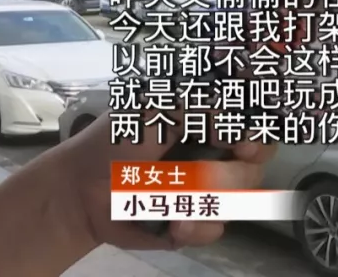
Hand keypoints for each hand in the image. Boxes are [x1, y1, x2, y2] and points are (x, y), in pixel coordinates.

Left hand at [45, 110, 275, 250]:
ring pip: (238, 201)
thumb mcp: (153, 109)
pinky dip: (196, 227)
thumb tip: (233, 122)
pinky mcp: (194, 224)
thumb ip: (197, 107)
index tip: (241, 146)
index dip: (257, 139)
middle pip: (254, 168)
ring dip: (207, 203)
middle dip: (230, 175)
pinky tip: (173, 223)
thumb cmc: (113, 142)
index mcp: (208, 127)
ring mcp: (207, 193)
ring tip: (173, 204)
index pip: (254, 129)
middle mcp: (215, 158)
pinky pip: (215, 229)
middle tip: (201, 178)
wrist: (80, 191)